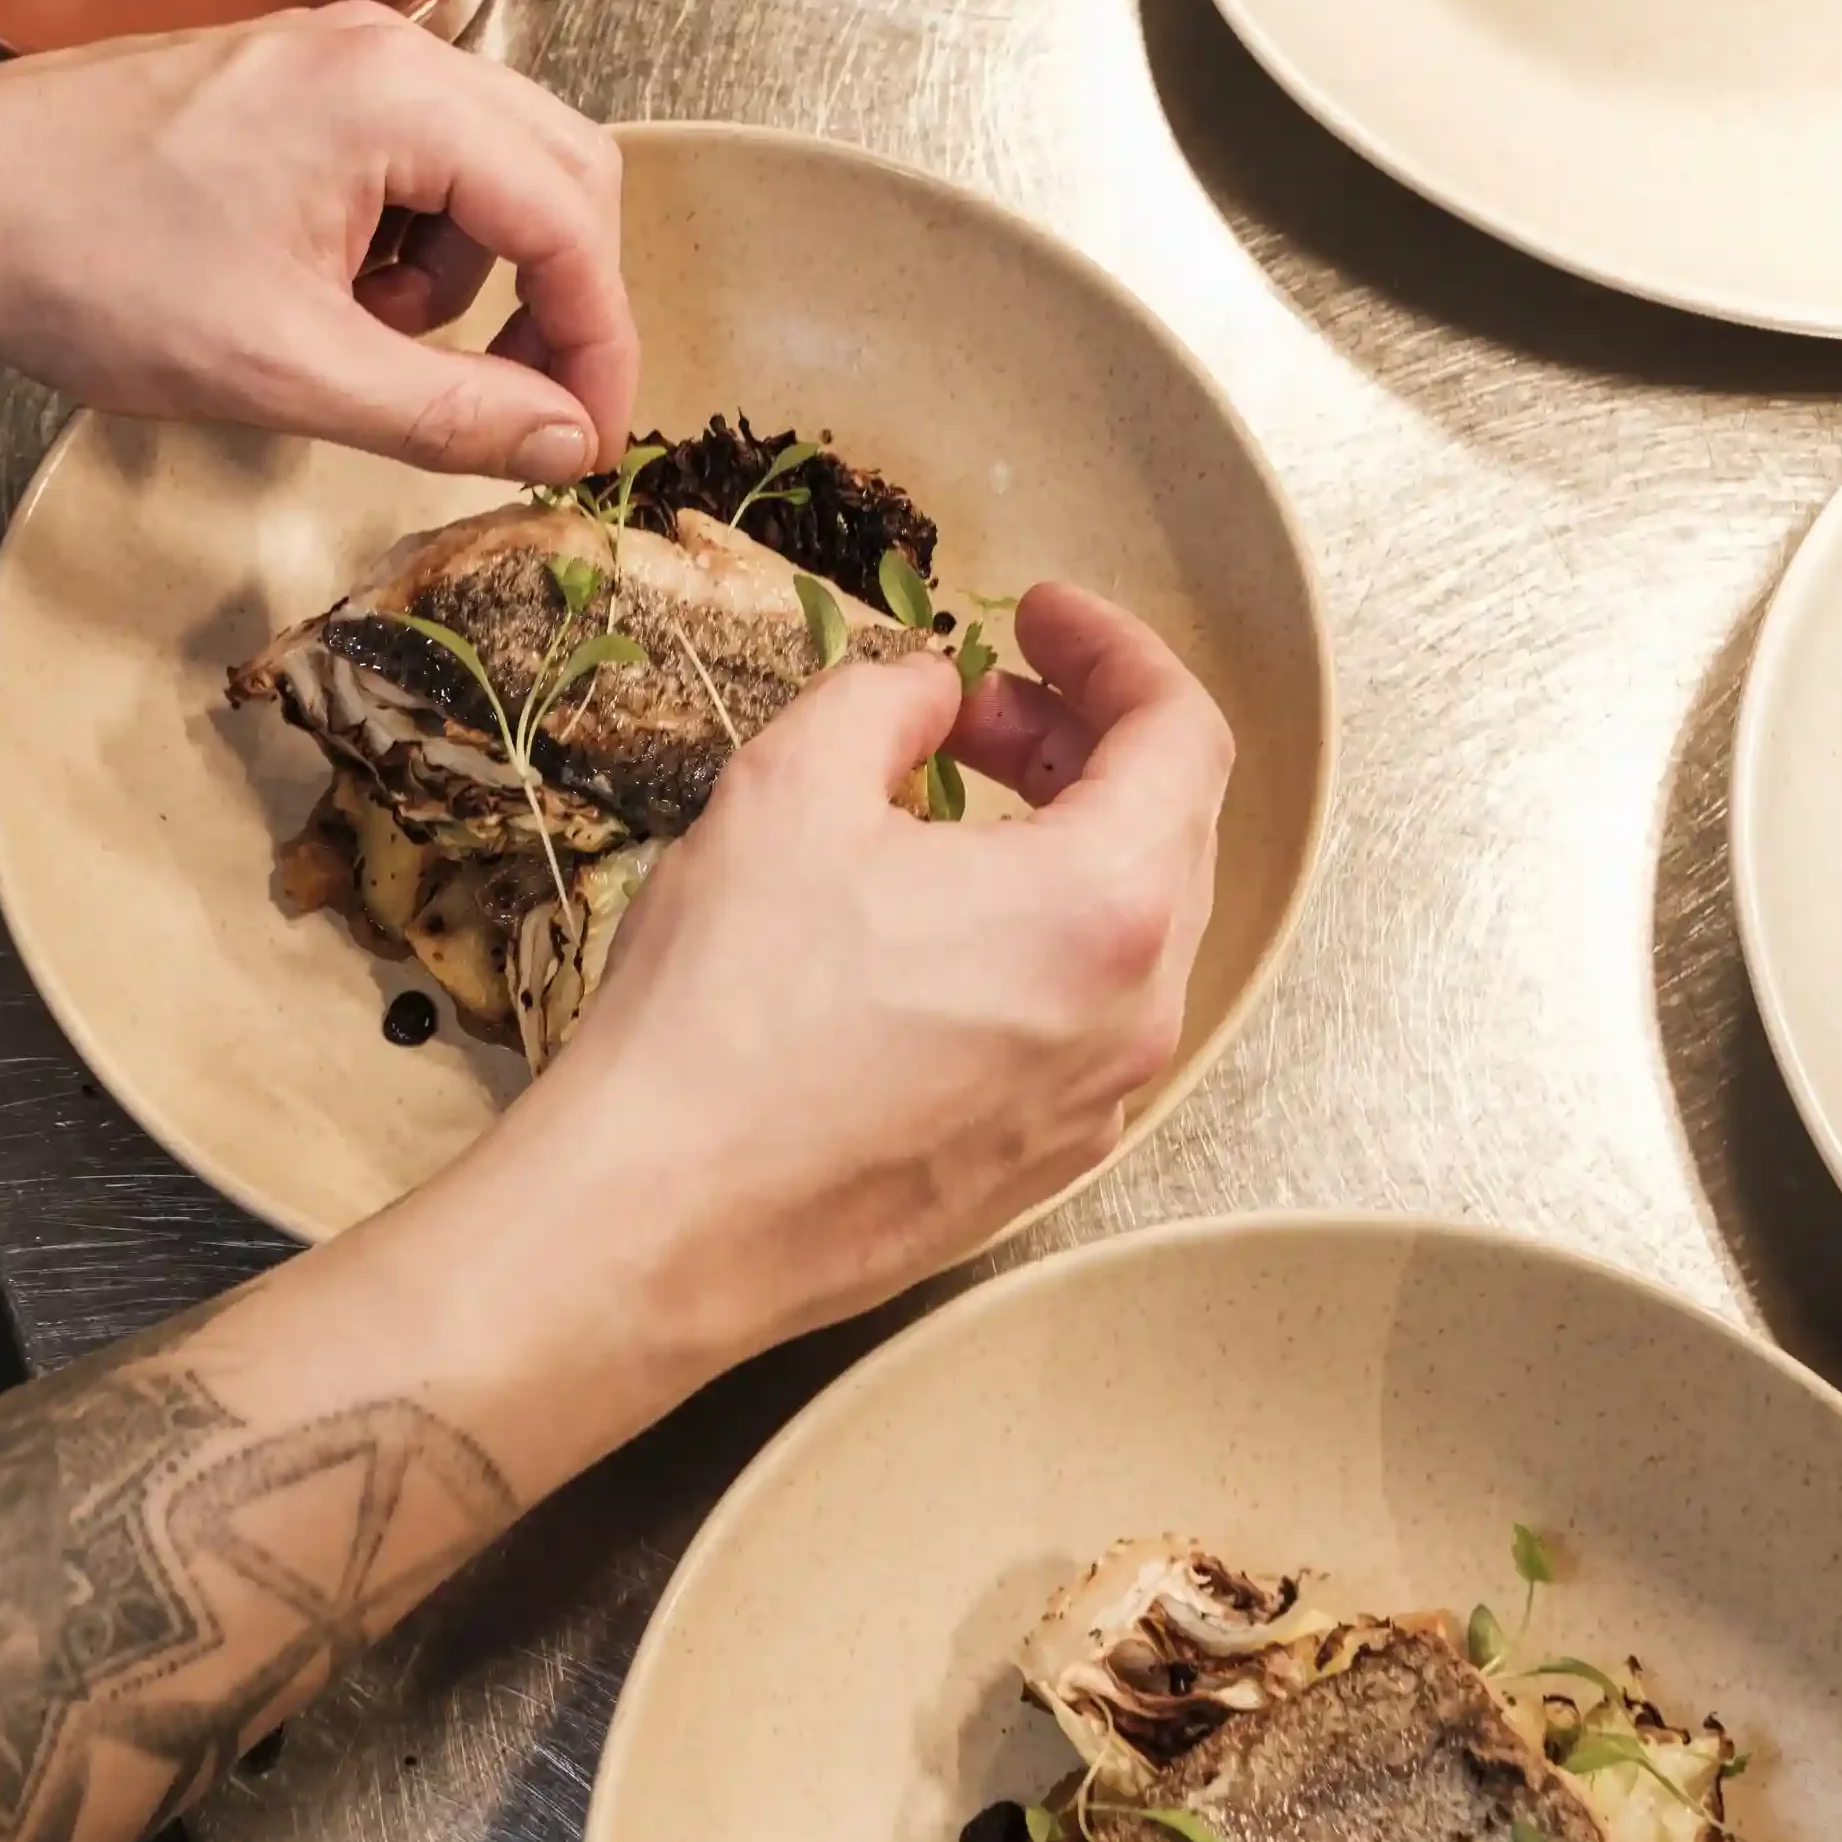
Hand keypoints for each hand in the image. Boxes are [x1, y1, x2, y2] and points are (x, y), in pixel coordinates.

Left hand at [0, 2, 636, 483]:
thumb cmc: (88, 270)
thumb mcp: (288, 370)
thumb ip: (449, 410)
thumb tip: (563, 442)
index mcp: (394, 97)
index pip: (571, 220)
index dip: (599, 345)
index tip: (587, 441)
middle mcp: (383, 49)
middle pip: (559, 173)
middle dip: (558, 302)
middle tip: (522, 408)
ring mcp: (338, 56)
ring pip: (492, 170)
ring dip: (473, 277)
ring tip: (376, 345)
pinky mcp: (297, 84)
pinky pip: (417, 163)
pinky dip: (411, 246)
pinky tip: (330, 301)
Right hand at [472, 585, 1231, 1385]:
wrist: (660, 1222)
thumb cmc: (722, 1018)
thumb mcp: (787, 791)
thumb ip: (884, 703)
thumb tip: (925, 694)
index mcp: (1104, 906)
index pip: (1182, 736)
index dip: (1116, 653)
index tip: (1042, 619)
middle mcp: (1133, 1015)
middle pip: (1166, 834)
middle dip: (1078, 745)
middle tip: (975, 709)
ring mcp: (1093, 1105)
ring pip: (1124, 936)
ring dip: (1055, 847)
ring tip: (938, 818)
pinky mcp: (1036, 1165)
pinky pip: (1074, 1022)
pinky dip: (1031, 945)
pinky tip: (924, 934)